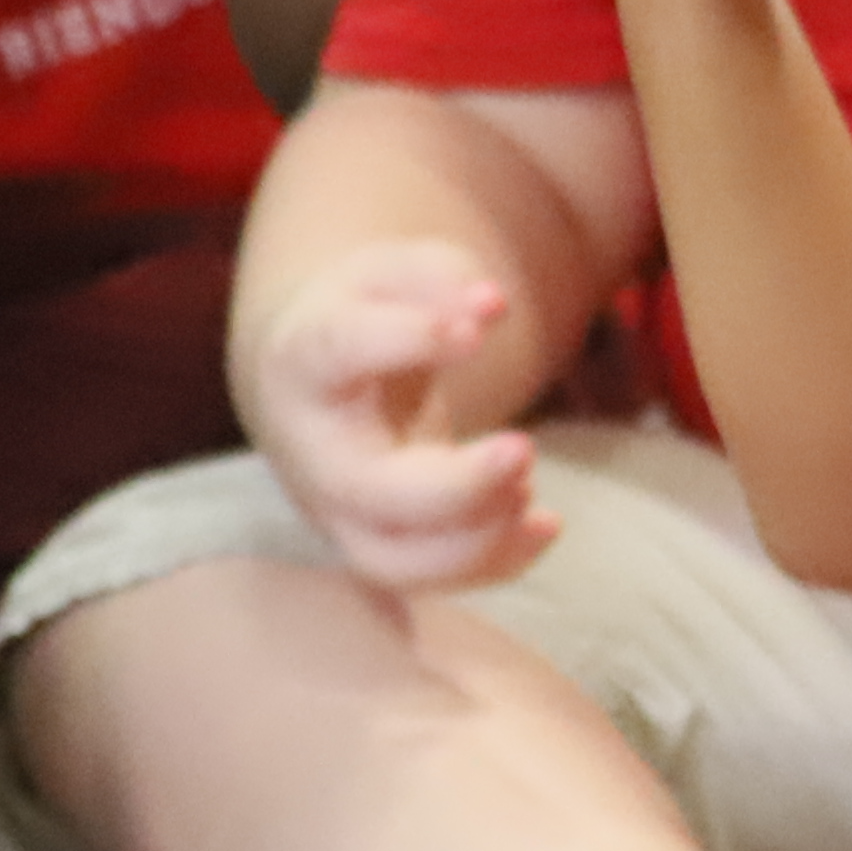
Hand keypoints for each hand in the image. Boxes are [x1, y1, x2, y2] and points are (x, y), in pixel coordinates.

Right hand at [242, 240, 562, 591]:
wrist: (312, 382)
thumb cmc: (365, 313)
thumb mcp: (394, 274)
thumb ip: (440, 278)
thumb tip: (489, 304)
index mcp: (306, 358)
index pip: (340, 349)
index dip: (406, 339)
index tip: (475, 334)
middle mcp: (312, 447)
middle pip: (367, 490)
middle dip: (453, 485)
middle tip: (521, 449)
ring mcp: (337, 506)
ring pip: (389, 557)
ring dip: (472, 540)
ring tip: (531, 495)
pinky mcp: (373, 540)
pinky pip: (425, 576)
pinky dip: (491, 562)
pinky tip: (545, 523)